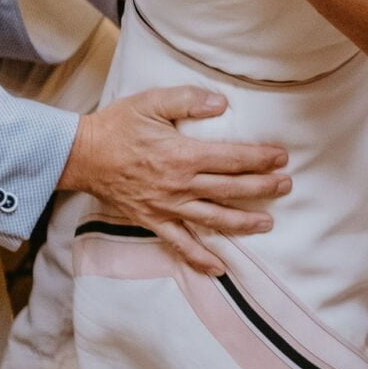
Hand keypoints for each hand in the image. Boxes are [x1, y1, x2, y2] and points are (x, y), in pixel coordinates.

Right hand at [62, 87, 290, 274]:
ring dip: (243, 223)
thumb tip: (222, 103)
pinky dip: (199, 258)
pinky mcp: (153, 220)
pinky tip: (219, 268)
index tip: (281, 158)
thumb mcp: (151, 101)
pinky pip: (180, 244)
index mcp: (183, 155)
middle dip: (263, 189)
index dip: (261, 159)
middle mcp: (180, 185)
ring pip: (213, 219)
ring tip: (267, 223)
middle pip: (231, 190)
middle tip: (286, 186)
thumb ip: (188, 100)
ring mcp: (167, 206)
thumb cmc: (117, 126)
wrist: (81, 155)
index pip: (233, 159)